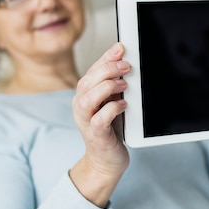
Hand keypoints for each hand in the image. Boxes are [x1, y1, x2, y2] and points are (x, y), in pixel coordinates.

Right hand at [70, 42, 130, 206]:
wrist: (106, 160)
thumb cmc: (110, 129)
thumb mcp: (112, 102)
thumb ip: (115, 84)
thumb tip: (125, 63)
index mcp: (84, 95)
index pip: (92, 71)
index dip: (105, 58)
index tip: (121, 48)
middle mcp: (81, 106)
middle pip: (87, 81)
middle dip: (107, 70)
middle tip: (126, 66)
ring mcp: (86, 121)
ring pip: (88, 98)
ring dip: (107, 87)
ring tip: (124, 85)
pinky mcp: (96, 135)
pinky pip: (99, 119)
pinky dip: (112, 109)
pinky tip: (123, 105)